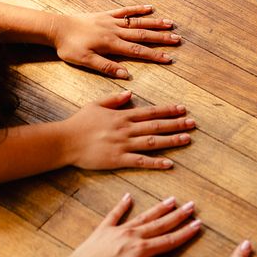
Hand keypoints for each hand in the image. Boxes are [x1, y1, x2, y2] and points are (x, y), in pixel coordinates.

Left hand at [51, 5, 179, 78]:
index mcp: (111, 44)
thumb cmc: (69, 47)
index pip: (137, 50)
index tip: (169, 58)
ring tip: (170, 24)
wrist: (56, 27)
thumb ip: (107, 67)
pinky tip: (150, 8)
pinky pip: (125, 10)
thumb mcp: (85, 61)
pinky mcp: (106, 14)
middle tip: (177, 40)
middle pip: (142, 35)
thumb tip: (127, 75)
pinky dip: (138, 9)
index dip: (154, 55)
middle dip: (161, 38)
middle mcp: (115, 31)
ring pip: (137, 22)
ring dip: (154, 23)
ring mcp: (111, 21)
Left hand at [53, 193, 200, 256]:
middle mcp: (134, 236)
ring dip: (159, 208)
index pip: (169, 240)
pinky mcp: (104, 230)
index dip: (185, 232)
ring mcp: (118, 231)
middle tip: (191, 205)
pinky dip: (122, 205)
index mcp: (142, 249)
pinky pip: (115, 215)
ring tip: (172, 199)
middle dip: (177, 215)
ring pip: (144, 217)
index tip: (198, 224)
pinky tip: (128, 197)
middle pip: (160, 224)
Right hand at [61, 91, 194, 169]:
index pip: (150, 111)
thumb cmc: (78, 123)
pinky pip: (140, 161)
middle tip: (193, 123)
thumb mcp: (96, 105)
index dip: (168, 110)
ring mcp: (123, 145)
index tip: (183, 109)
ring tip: (187, 139)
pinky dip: (155, 162)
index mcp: (122, 116)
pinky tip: (169, 164)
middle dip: (176, 124)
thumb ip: (114, 99)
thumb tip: (130, 92)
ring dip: (171, 140)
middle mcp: (126, 129)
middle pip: (156, 125)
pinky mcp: (118, 160)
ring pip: (152, 141)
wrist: (64, 141)